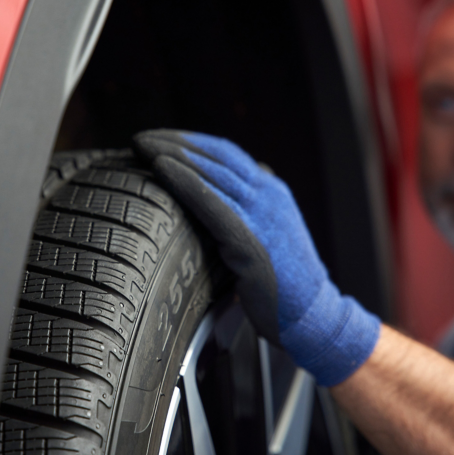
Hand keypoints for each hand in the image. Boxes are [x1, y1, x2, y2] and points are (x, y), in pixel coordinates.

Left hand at [134, 130, 379, 385]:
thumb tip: (226, 198)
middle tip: (139, 138)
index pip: (226, 152)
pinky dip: (184, 181)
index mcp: (271, 192)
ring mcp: (262, 215)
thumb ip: (250, 214)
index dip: (191, 141)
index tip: (159, 139)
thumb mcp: (269, 237)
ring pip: (211, 170)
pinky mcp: (251, 242)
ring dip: (172, 153)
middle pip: (215, 154)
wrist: (314, 316)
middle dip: (174, 141)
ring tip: (140, 146)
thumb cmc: (285, 284)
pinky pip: (211, 202)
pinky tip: (161, 169)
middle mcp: (268, 195)